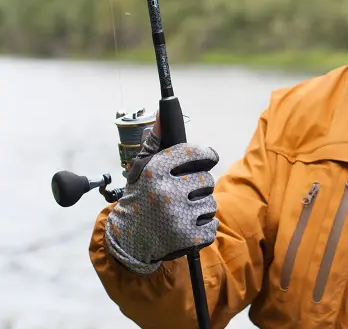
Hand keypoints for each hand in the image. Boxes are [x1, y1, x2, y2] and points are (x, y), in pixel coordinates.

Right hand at [105, 111, 219, 274]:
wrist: (128, 239)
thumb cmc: (140, 196)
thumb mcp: (141, 167)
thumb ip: (156, 141)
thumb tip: (162, 113)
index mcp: (155, 170)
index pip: (194, 152)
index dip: (206, 154)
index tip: (208, 157)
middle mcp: (166, 192)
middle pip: (207, 179)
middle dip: (199, 185)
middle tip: (184, 192)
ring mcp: (177, 216)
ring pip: (211, 202)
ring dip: (201, 206)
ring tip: (183, 211)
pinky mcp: (187, 237)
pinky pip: (212, 224)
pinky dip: (204, 226)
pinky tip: (187, 226)